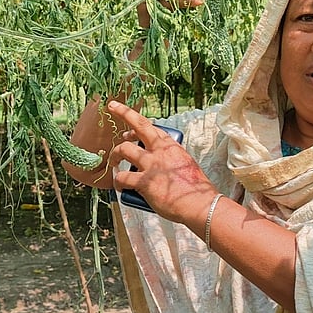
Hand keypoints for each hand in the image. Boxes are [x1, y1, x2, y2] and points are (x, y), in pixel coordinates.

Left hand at [105, 100, 217, 226]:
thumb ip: (170, 159)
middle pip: (138, 126)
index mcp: (170, 146)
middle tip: (112, 108)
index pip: (151, 126)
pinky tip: (118, 186)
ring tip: (113, 162)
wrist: (199, 204)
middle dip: (123, 113)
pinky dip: (117, 181)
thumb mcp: (184, 165)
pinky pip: (122, 177)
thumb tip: (159, 163)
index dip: (135, 118)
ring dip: (114, 155)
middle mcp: (160, 150)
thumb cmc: (195, 189)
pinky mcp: (144, 182)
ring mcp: (151, 164)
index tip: (125, 118)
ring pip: (123, 149)